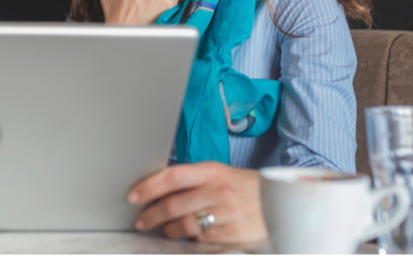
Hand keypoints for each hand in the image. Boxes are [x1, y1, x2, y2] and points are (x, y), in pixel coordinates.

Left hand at [128, 162, 266, 243]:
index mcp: (212, 171)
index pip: (172, 176)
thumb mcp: (220, 173)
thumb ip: (192, 178)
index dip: (148, 186)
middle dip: (151, 215)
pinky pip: (200, 240)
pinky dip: (191, 239)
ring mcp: (226, 215)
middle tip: (141, 220)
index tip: (133, 195)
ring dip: (167, 230)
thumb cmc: (242, 187)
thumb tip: (157, 187)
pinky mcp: (232, 236)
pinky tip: (190, 236)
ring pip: (183, 227)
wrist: (279, 203)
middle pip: (173, 206)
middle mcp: (218, 191)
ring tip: (164, 229)